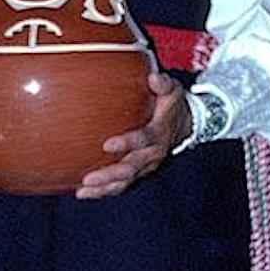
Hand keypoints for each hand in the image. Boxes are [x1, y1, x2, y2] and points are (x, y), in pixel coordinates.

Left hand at [76, 72, 191, 199]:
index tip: (106, 145)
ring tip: (82, 191)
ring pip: (125, 182)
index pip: (143, 140)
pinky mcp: (141, 172)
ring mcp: (147, 166)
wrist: (187, 124)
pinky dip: (105, 190)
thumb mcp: (173, 90)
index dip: (127, 143)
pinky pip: (123, 184)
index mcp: (159, 134)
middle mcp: (153, 154)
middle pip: (131, 168)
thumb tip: (153, 78)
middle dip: (109, 175)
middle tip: (88, 178)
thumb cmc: (173, 104)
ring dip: (104, 188)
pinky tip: (84, 192)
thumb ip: (163, 84)